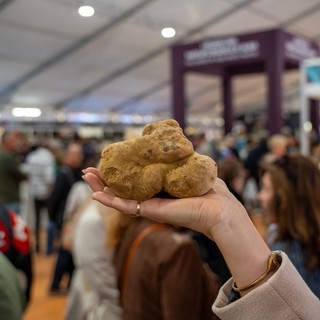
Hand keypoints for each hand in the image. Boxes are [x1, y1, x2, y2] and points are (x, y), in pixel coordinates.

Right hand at [83, 166, 270, 289]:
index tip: (110, 161)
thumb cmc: (210, 190)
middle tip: (89, 170)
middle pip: (122, 188)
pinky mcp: (150, 212)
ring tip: (86, 177)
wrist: (219, 208)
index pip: (135, 180)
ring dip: (101, 188)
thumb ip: (177, 162)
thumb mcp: (190, 169)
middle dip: (105, 179)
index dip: (121, 171)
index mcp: (160, 187)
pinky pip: (125, 207)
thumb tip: (172, 148)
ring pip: (118, 198)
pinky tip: (95, 194)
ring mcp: (149, 206)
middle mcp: (152, 197)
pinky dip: (109, 201)